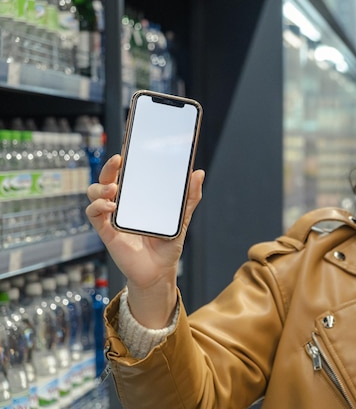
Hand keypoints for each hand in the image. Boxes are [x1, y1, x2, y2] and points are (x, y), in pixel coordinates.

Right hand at [86, 154, 204, 327]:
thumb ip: (189, 197)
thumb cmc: (167, 244)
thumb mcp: (182, 218)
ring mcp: (112, 216)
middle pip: (107, 178)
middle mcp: (122, 202)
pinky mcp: (106, 231)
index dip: (123, 159)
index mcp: (138, 196)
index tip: (128, 148)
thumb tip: (198, 173)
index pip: (127, 173)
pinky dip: (97, 206)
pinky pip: (93, 214)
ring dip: (101, 187)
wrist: (159, 271)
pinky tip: (110, 206)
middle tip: (118, 161)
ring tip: (114, 189)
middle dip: (108, 167)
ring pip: (95, 192)